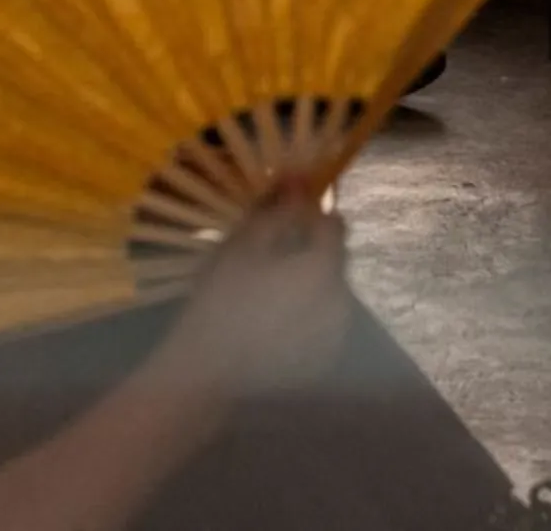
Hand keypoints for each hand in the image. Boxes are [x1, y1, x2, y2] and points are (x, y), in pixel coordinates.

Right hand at [166, 190, 350, 395]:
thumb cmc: (221, 301)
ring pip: (327, 290)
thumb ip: (277, 210)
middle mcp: (341, 300)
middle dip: (307, 248)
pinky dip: (302, 312)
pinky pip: (319, 320)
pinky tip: (270, 318)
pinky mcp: (322, 357)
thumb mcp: (244, 245)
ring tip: (265, 286)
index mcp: (325, 269)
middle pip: (332, 259)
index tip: (281, 213)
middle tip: (267, 250)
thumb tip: (299, 177)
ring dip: (305, 280)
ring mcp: (334, 334)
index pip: (333, 225)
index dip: (310, 213)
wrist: (208, 374)